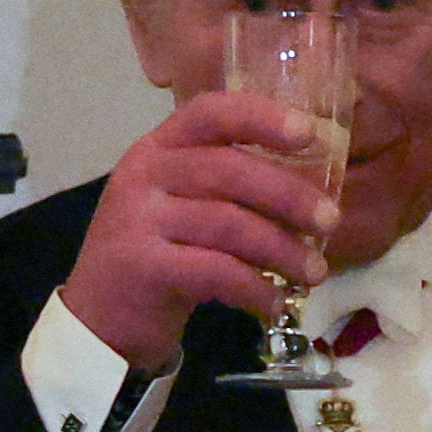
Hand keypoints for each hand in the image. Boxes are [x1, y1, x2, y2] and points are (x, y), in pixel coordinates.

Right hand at [57, 90, 343, 369]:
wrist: (100, 318)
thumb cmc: (158, 255)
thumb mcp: (183, 206)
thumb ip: (229, 186)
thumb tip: (313, 189)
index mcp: (158, 148)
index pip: (209, 113)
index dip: (262, 117)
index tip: (309, 132)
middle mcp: (144, 174)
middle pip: (230, 170)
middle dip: (290, 196)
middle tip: (331, 221)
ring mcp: (138, 219)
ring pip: (229, 224)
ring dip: (282, 250)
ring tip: (314, 273)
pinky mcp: (143, 267)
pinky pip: (216, 271)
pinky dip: (255, 289)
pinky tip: (274, 303)